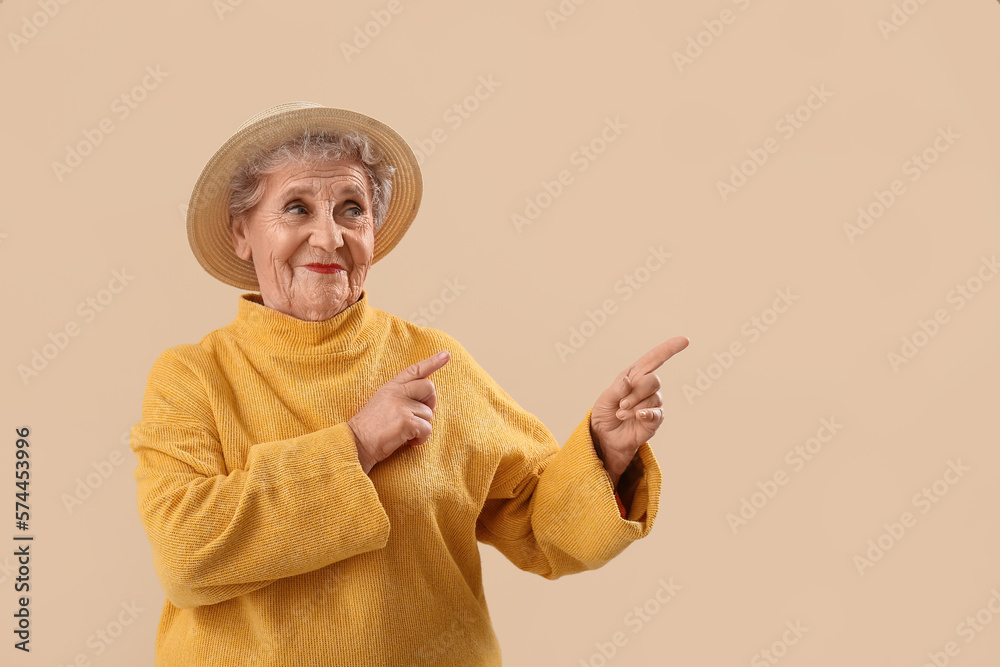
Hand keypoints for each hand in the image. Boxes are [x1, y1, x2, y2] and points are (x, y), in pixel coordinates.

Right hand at [348, 351, 449, 473]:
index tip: (446, 355)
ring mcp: (402, 405)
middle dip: (431, 403)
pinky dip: (421, 439)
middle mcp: (397, 392)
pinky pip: (427, 429)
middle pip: (429, 388)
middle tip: (420, 417)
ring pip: (429, 413)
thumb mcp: (383, 403)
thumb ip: (402, 396)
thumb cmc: (371, 428)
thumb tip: (426, 403)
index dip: (432, 362)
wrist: (357, 443)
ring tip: (405, 433)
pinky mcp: (406, 421)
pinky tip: (408, 442)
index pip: (415, 370)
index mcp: (392, 386)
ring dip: (422, 427)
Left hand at [590, 337, 688, 485]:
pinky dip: (646, 413)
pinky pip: (657, 413)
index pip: (655, 359)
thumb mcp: (604, 399)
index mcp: (634, 375)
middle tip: (620, 405)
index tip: (685, 340)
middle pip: (653, 381)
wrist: (605, 436)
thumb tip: (629, 380)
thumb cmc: (605, 413)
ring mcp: (653, 403)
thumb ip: (617, 389)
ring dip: (633, 407)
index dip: (669, 349)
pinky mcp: (655, 419)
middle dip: (635, 393)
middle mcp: (647, 387)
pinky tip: (637, 416)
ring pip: (653, 399)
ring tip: (621, 414)